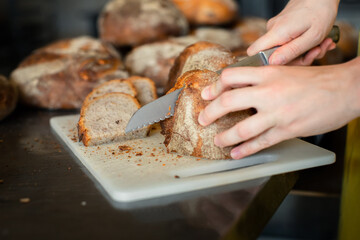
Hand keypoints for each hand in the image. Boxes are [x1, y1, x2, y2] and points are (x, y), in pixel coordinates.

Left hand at [198, 58, 359, 158]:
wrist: (345, 89)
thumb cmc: (317, 80)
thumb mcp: (286, 70)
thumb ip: (264, 78)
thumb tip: (241, 86)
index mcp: (268, 73)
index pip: (231, 76)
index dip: (215, 86)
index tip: (207, 94)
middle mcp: (269, 92)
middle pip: (229, 102)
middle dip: (210, 112)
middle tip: (203, 119)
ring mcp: (277, 113)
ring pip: (242, 128)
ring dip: (225, 136)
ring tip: (217, 140)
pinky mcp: (287, 130)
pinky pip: (261, 143)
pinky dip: (245, 150)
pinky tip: (236, 153)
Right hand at [247, 0, 338, 64]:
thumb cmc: (321, 11)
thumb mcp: (312, 37)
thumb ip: (291, 51)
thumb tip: (273, 63)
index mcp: (277, 33)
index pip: (253, 52)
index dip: (264, 63)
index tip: (287, 64)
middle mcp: (272, 30)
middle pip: (274, 56)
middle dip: (298, 60)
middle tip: (317, 52)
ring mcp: (276, 29)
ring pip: (284, 51)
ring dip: (305, 53)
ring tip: (322, 44)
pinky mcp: (282, 28)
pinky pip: (289, 44)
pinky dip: (304, 46)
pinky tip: (317, 41)